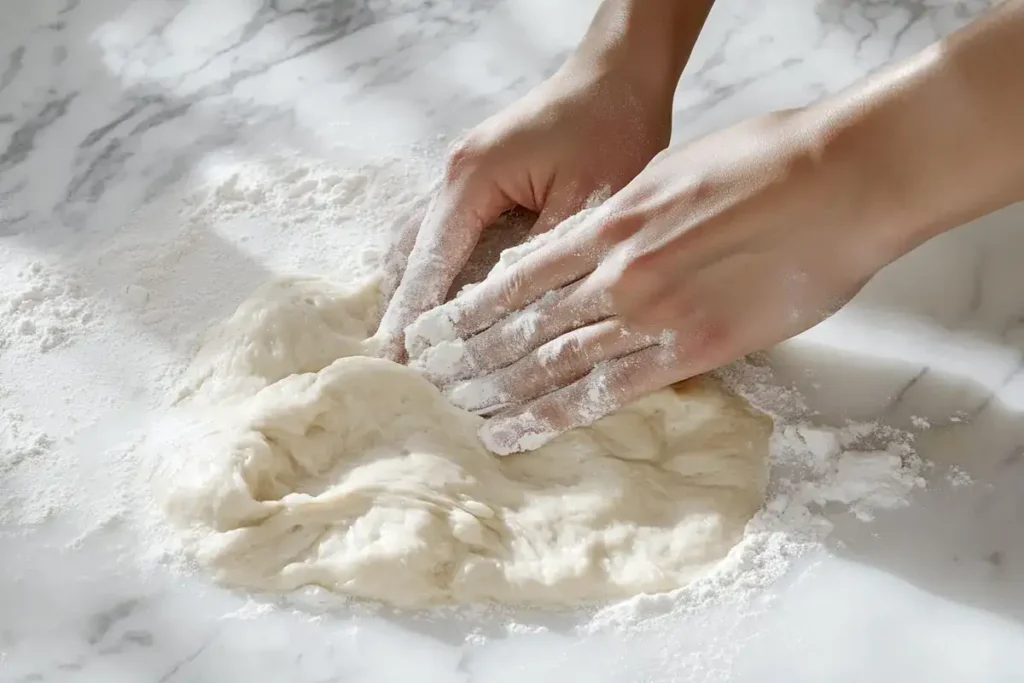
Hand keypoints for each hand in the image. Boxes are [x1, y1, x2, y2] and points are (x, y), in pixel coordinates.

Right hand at [375, 48, 674, 360]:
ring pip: (416, 242)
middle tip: (396, 365)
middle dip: (403, 309)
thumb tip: (505, 320)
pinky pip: (438, 231)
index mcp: (472, 178)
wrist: (619, 73)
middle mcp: (454, 175)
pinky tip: (437, 301)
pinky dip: (430, 268)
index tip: (398, 362)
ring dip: (411, 290)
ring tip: (409, 344)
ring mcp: (461, 175)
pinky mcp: (477, 180)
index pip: (430, 262)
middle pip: (409, 254)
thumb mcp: (587, 201)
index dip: (415, 316)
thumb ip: (542, 260)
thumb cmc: (612, 127)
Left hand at [410, 109, 904, 453]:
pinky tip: (519, 431)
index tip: (437, 331)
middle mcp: (617, 271)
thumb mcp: (672, 173)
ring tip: (458, 412)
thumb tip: (595, 242)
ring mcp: (652, 313)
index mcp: (609, 222)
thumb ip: (624, 214)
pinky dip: (557, 414)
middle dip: (471, 355)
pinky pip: (611, 390)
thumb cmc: (765, 161)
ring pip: (555, 361)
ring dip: (500, 390)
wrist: (840, 179)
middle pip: (523, 324)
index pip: (518, 276)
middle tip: (428, 382)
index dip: (471, 309)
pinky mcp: (695, 347)